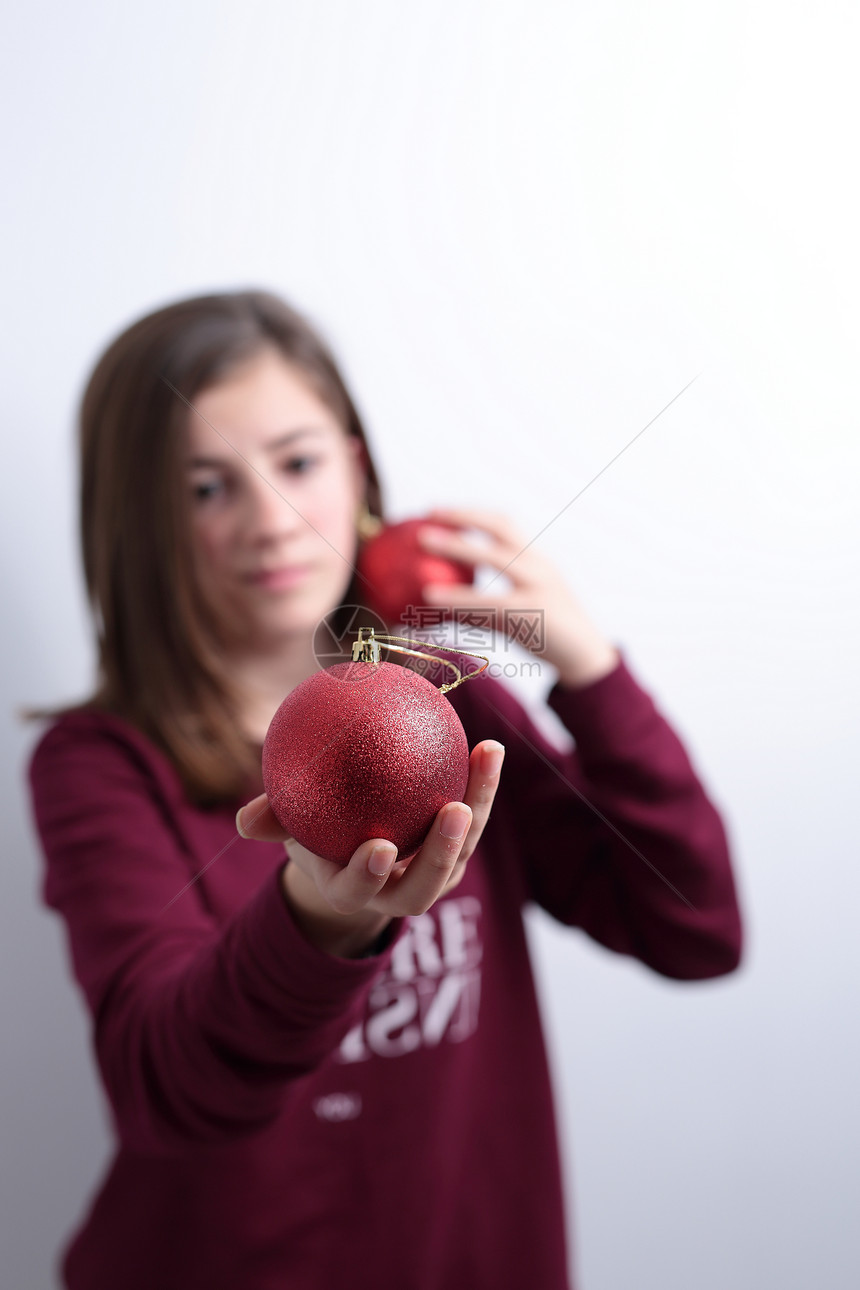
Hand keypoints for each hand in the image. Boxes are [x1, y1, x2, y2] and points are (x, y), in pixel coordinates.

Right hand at [236, 739, 504, 957]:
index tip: (379, 847)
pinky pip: (475, 817)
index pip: (359, 891)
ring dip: (479, 806)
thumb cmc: (314, 831)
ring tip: (486, 758)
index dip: (369, 875)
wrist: (351, 848)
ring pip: (461, 850)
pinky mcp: (457, 852)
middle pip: (423, 887)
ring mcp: (432, 875)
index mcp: (351, 890)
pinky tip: (489, 746)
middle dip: (441, 855)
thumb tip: (246, 819)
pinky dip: (483, 785)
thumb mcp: (291, 825)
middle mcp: (396, 892)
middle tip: (453, 812)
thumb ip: (273, 819)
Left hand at [417, 506, 619, 687]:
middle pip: (502, 528)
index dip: (469, 514)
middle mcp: (539, 567)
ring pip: (497, 559)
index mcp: (536, 561)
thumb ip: (482, 605)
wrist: (585, 658)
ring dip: (460, 546)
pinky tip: (431, 598)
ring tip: (424, 544)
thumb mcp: (517, 610)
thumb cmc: (545, 633)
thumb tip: (435, 609)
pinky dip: (460, 597)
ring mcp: (540, 588)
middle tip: (427, 517)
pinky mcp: (535, 614)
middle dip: (465, 516)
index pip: (503, 525)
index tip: (436, 511)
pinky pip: (491, 602)